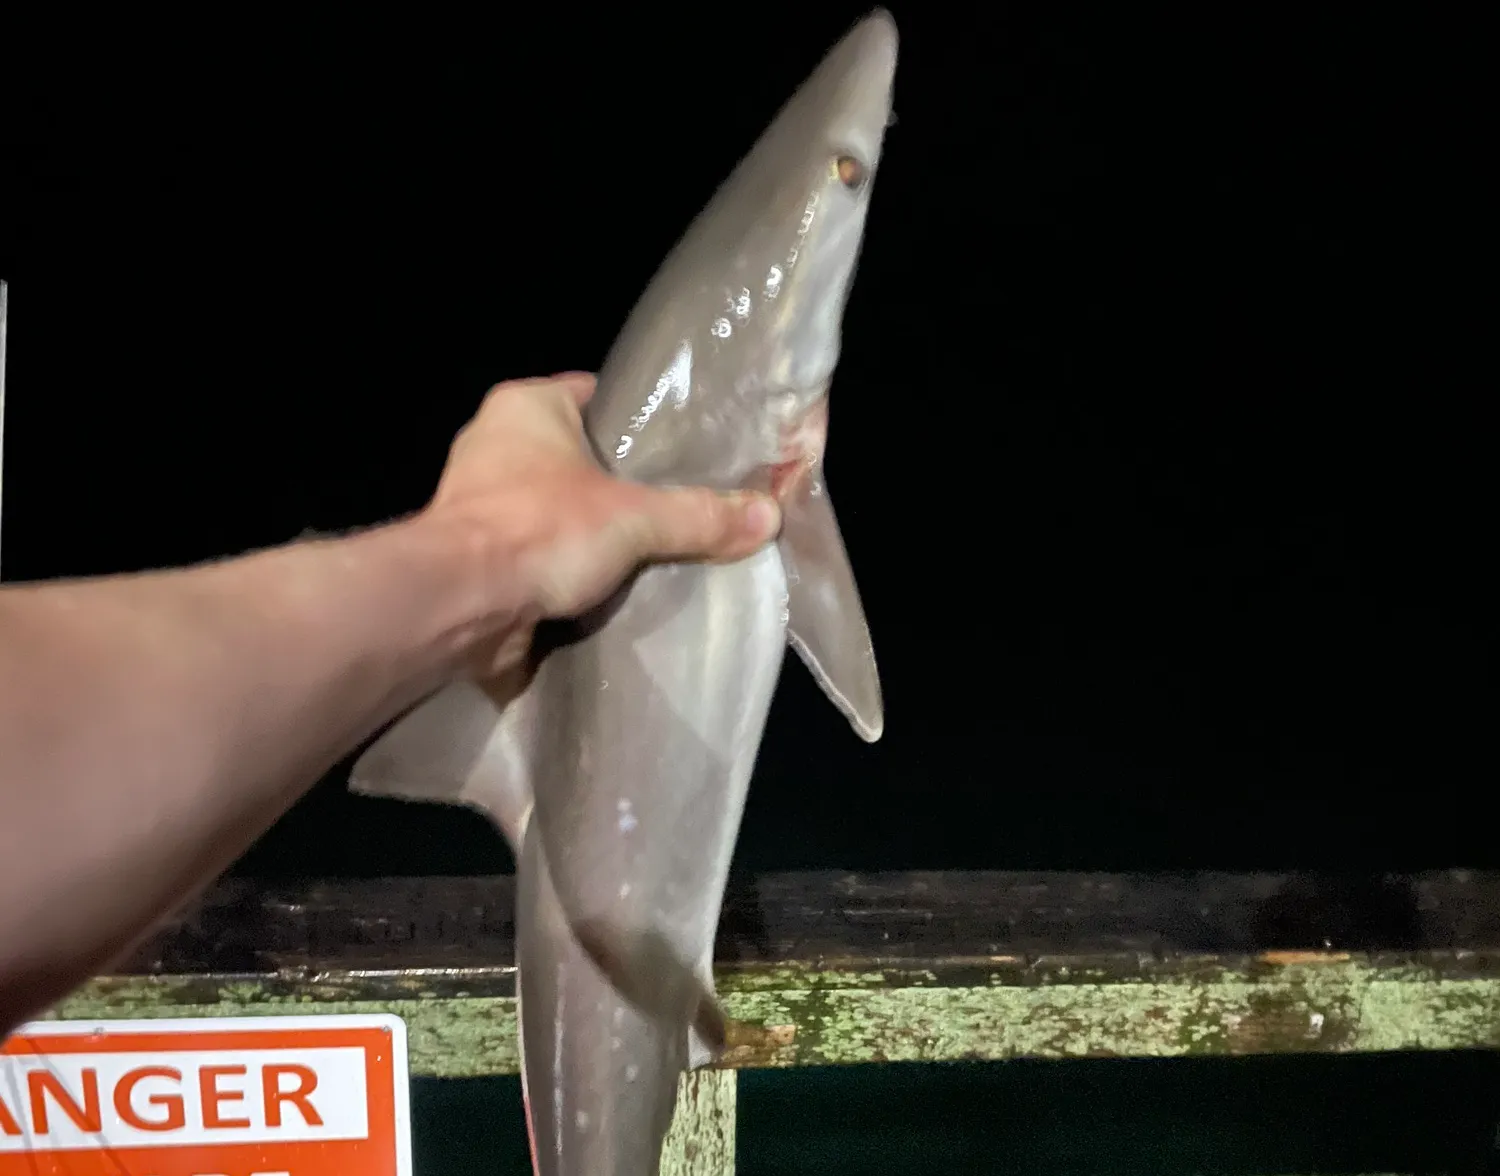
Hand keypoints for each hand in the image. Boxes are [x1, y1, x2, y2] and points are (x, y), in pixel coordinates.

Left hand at [425, 372, 782, 683]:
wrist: (457, 606)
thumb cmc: (540, 530)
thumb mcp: (634, 518)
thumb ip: (700, 516)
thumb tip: (769, 514)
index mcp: (526, 406)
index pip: (596, 395)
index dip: (641, 419)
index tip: (685, 448)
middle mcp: (495, 443)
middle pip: (579, 457)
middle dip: (621, 485)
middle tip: (679, 505)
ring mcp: (479, 501)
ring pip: (556, 508)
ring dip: (591, 532)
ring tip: (652, 550)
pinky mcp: (475, 555)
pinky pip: (536, 553)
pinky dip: (564, 569)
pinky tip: (607, 588)